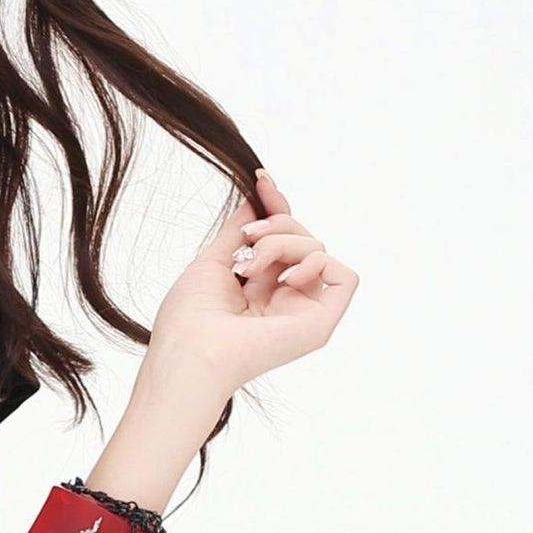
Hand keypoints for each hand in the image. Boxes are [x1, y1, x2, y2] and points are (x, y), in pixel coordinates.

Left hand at [141, 169, 359, 408]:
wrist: (190, 352)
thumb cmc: (188, 319)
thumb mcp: (213, 260)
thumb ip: (238, 230)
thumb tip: (254, 200)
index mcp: (259, 288)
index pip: (283, 237)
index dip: (276, 207)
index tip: (261, 181)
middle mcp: (283, 299)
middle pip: (302, 237)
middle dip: (276, 226)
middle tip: (246, 242)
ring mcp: (303, 310)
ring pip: (318, 249)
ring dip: (284, 244)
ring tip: (250, 267)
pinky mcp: (320, 323)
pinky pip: (344, 276)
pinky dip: (316, 264)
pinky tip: (284, 279)